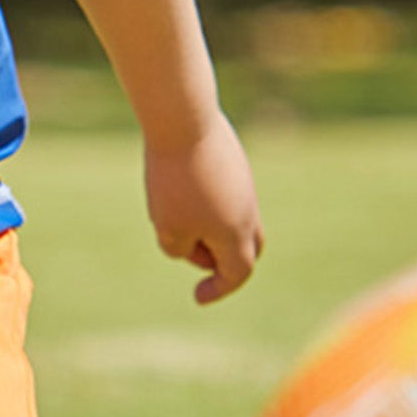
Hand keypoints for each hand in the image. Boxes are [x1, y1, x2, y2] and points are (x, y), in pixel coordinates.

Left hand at [145, 112, 263, 305]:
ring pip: (235, 219)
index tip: (197, 296)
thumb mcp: (168, 227)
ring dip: (210, 228)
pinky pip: (226, 192)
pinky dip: (207, 202)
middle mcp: (248, 210)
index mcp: (237, 234)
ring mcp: (244, 183)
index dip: (218, 289)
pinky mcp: (233, 161)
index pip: (237, 273)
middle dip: (223, 260)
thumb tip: (192, 245)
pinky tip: (178, 186)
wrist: (183, 120)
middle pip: (248, 248)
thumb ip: (180, 249)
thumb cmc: (174, 181)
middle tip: (195, 257)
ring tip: (174, 211)